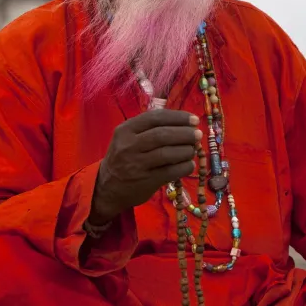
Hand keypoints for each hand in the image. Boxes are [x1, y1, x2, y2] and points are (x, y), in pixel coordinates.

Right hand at [89, 109, 201, 224]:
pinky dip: (184, 166)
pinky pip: (171, 172)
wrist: (107, 188)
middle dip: (185, 133)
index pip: (155, 118)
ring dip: (186, 150)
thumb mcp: (127, 137)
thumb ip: (150, 128)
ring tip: (193, 149)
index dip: (178, 117)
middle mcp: (129, 146)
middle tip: (198, 135)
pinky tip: (189, 164)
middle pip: (163, 135)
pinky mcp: (146, 181)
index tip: (194, 120)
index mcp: (125, 130)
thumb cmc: (123, 157)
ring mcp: (136, 165)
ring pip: (168, 153)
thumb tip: (184, 122)